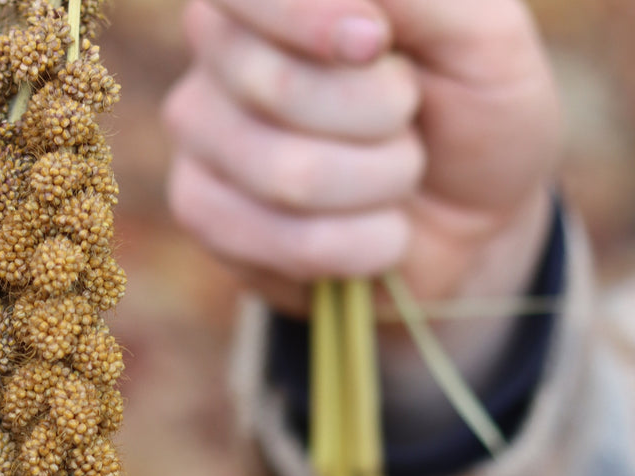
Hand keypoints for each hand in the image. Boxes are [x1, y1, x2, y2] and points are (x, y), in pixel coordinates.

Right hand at [162, 0, 562, 319]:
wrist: (466, 221)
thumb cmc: (472, 108)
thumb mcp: (482, 33)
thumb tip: (354, 9)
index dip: (307, 18)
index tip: (374, 45)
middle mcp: (220, 46)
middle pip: (278, 87)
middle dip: (378, 115)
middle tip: (407, 115)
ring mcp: (200, 132)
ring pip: (288, 175)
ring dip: (379, 185)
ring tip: (396, 175)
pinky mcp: (201, 210)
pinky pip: (284, 241)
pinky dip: (359, 244)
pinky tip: (370, 232)